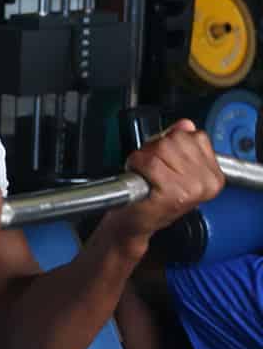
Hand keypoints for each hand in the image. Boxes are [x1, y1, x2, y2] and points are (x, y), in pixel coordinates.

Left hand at [106, 120, 223, 248]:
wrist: (134, 223)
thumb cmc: (152, 197)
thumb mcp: (173, 168)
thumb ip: (181, 144)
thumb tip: (185, 124)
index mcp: (213, 175)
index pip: (194, 135)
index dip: (171, 142)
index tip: (166, 160)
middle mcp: (207, 182)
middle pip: (176, 139)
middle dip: (156, 148)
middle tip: (151, 168)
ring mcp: (191, 188)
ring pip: (161, 148)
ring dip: (145, 157)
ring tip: (146, 173)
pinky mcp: (172, 193)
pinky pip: (149, 162)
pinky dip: (136, 164)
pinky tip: (140, 177)